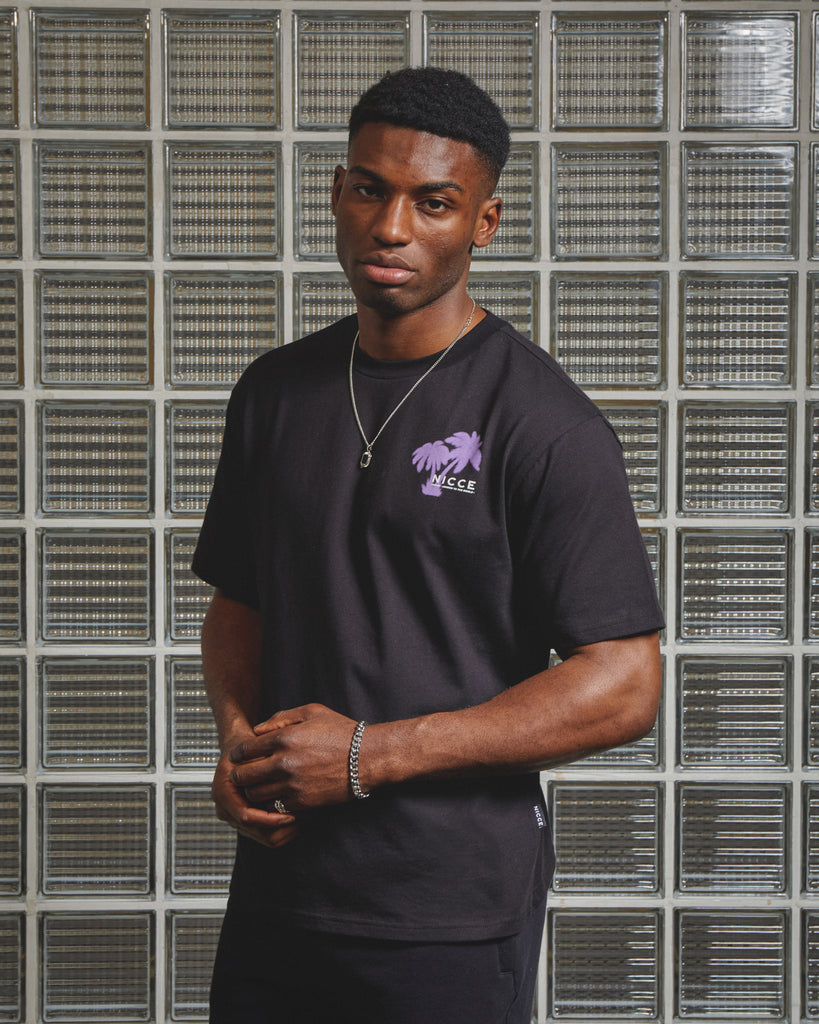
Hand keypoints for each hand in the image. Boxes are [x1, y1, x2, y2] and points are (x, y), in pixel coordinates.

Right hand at [212, 744, 298, 849]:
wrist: (240, 748)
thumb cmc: (248, 745)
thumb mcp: (254, 750)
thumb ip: (262, 766)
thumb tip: (279, 781)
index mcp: (223, 793)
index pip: (246, 816)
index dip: (270, 818)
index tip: (292, 815)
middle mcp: (225, 809)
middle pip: (258, 832)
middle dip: (283, 827)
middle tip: (306, 817)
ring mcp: (235, 818)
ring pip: (266, 838)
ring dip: (287, 830)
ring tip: (306, 816)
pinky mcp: (247, 823)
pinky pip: (268, 835)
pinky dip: (285, 829)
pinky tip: (299, 815)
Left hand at [228, 704, 358, 811]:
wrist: (367, 758)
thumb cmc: (341, 731)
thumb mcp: (312, 712)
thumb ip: (281, 718)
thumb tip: (257, 730)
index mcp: (284, 738)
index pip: (245, 750)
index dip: (237, 754)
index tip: (238, 757)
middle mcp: (284, 762)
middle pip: (244, 776)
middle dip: (239, 775)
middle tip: (242, 774)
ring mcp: (292, 784)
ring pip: (255, 795)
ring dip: (254, 790)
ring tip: (259, 785)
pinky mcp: (302, 802)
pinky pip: (274, 806)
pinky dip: (272, 802)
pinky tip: (277, 794)